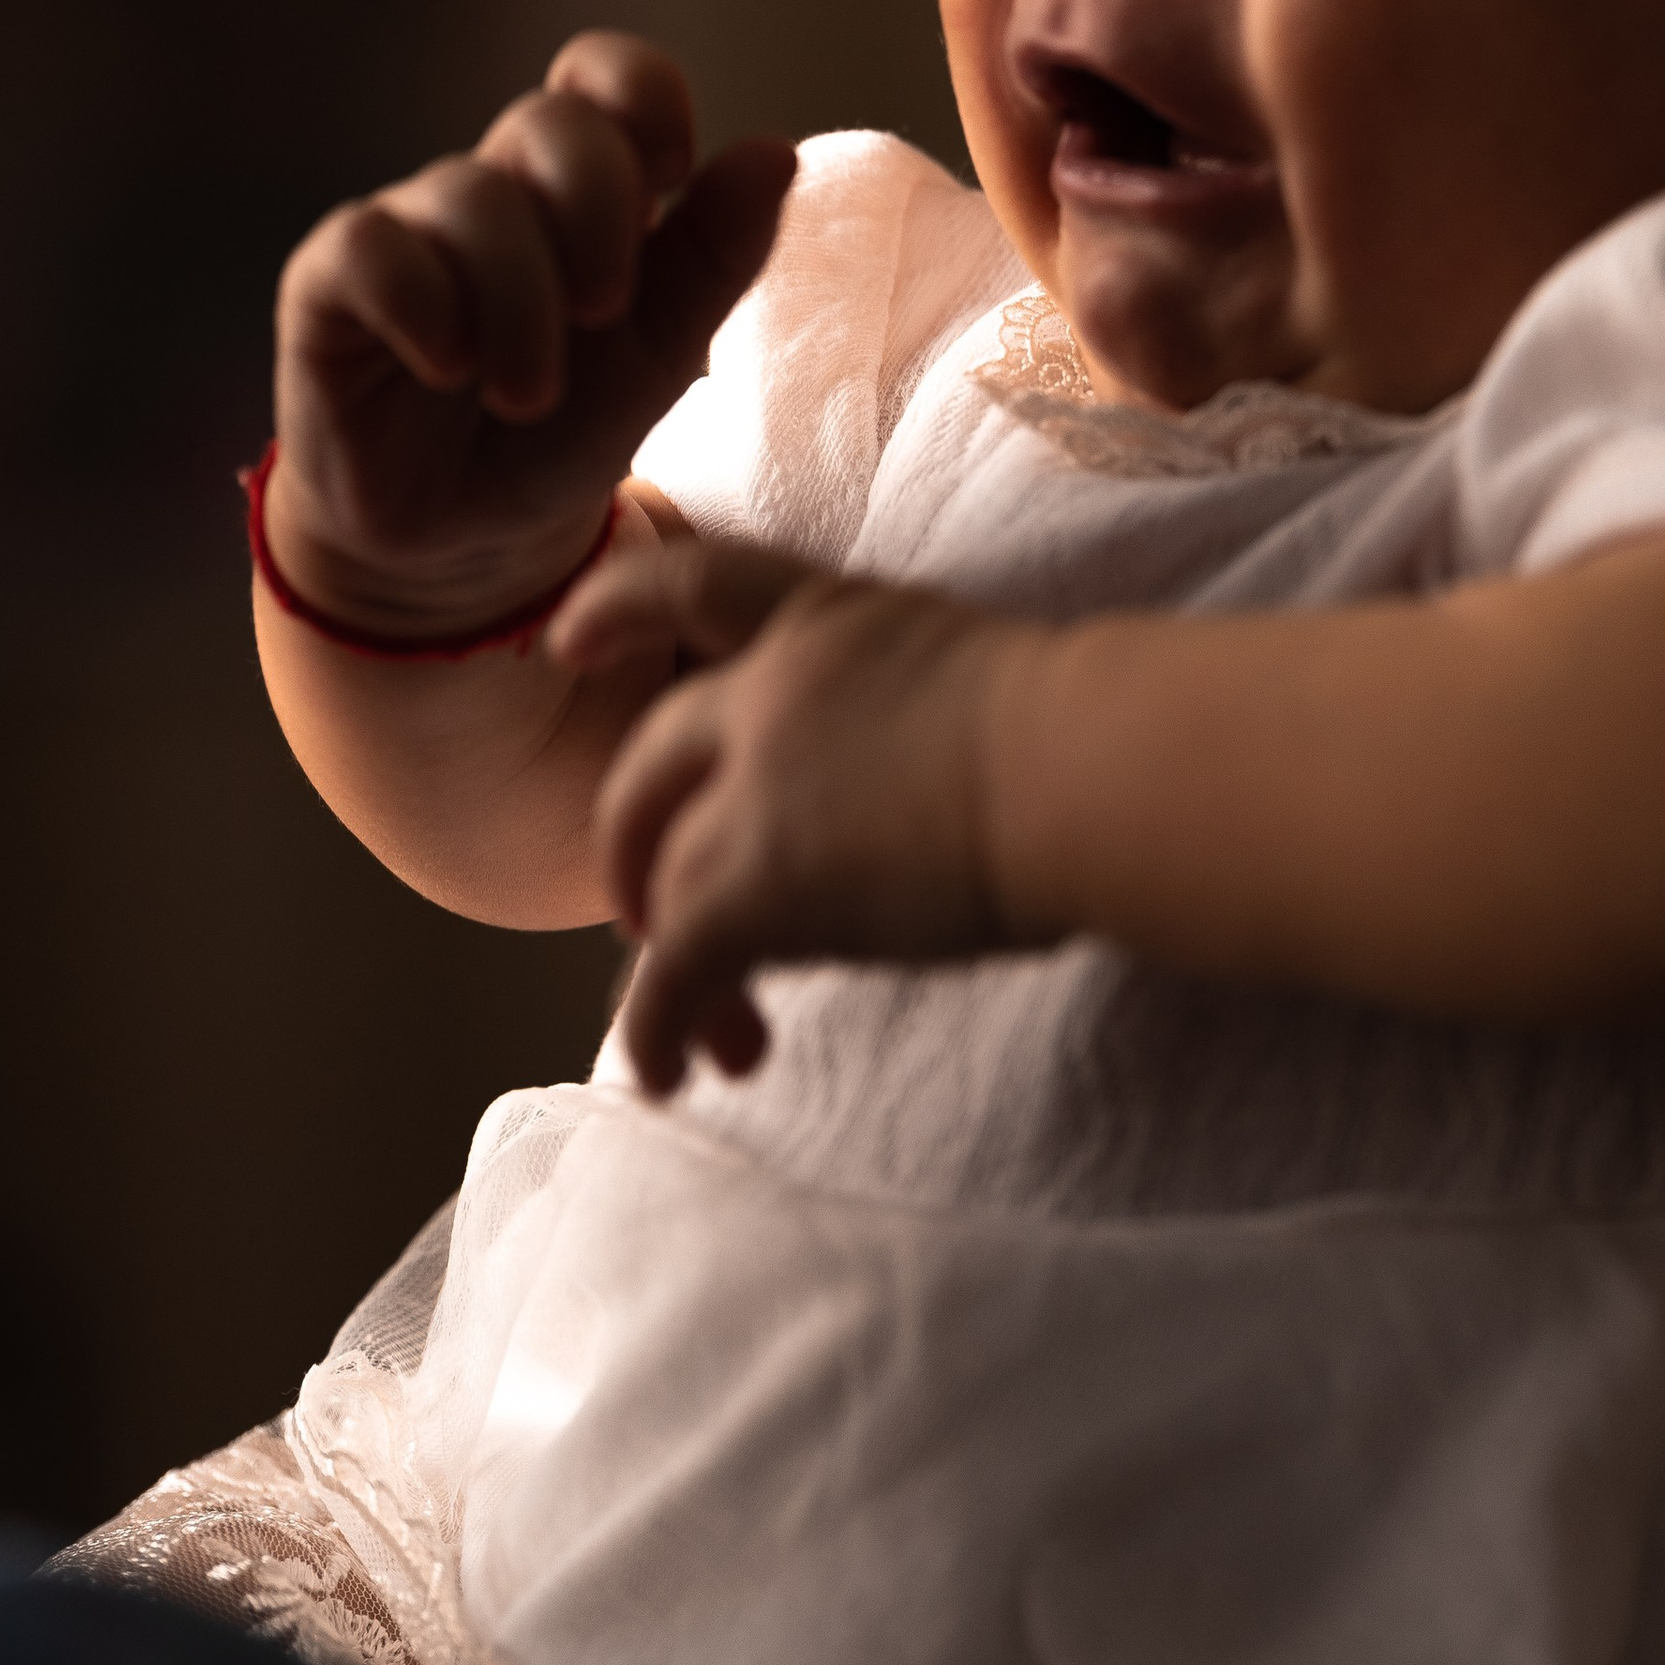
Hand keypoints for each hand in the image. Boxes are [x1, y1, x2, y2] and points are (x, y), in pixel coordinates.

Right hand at [266, 35, 794, 639]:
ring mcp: (406, 228)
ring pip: (470, 196)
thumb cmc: (562, 429)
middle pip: (547, 120)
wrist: (465, 539)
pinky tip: (448, 366)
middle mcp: (490, 189)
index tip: (673, 178)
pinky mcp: (327, 282)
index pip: (604, 75)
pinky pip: (370, 244)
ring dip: (521, 305)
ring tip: (528, 394)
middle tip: (605, 311)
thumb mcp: (661, 352)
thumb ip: (716, 256)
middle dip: (596, 211)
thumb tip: (774, 151)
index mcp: (578, 189)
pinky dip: (424, 304)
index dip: (644, 98)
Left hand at [551, 534, 1037, 1095]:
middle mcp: (772, 691)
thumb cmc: (1093, 734)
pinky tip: (678, 1075)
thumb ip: (921, 724)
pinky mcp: (749, 887)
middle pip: (653, 767)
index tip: (571, 643)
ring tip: (718, 1036)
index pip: (703, 589)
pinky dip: (660, 1028)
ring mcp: (752, 787)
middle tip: (653, 914)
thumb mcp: (980, 683)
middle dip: (637, 846)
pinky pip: (671, 973)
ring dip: (676, 967)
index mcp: (834, 621)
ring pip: (666, 884)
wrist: (1086, 766)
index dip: (622, 613)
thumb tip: (941, 801)